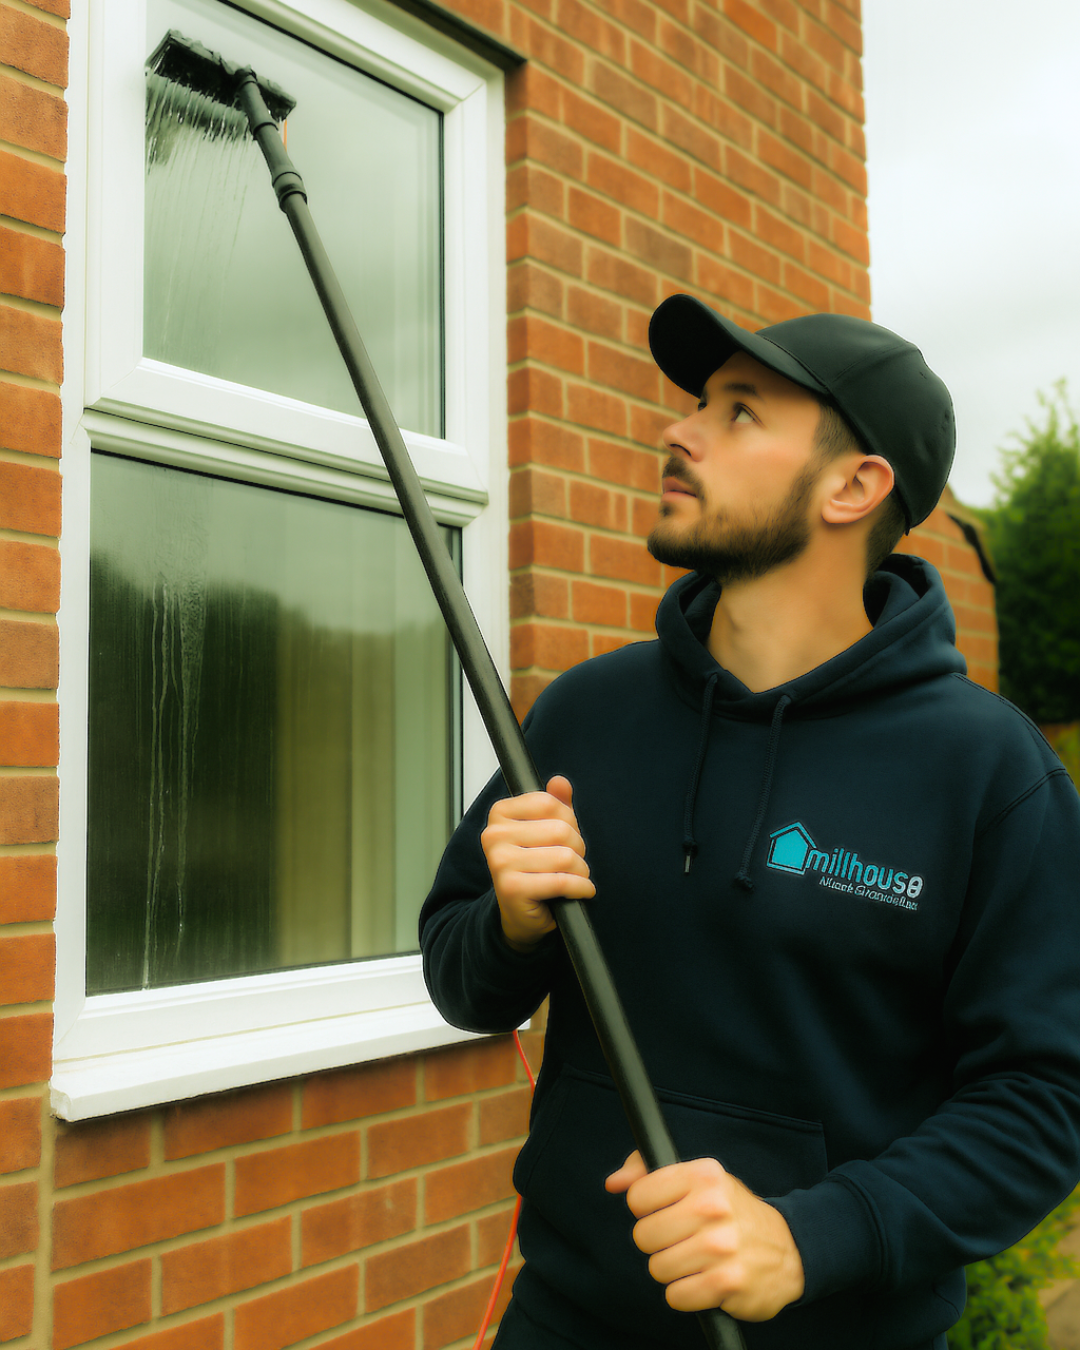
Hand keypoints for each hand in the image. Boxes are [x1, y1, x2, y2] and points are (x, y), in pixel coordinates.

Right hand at [481, 775, 594, 951]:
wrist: (520, 914)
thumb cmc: (535, 869)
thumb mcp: (546, 831)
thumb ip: (555, 804)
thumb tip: (560, 782)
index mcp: (500, 814)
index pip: (549, 802)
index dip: (569, 820)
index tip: (565, 836)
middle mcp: (494, 835)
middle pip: (560, 829)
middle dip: (577, 848)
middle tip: (571, 862)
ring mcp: (500, 862)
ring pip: (565, 856)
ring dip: (581, 871)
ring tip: (574, 877)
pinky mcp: (512, 888)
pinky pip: (562, 881)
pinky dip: (581, 888)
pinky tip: (581, 891)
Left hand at [605, 1151, 804, 1321]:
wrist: (788, 1250)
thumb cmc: (731, 1212)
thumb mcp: (698, 1180)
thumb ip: (648, 1172)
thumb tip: (613, 1183)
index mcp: (704, 1174)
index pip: (639, 1196)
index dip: (646, 1209)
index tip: (665, 1212)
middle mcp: (713, 1206)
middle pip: (643, 1236)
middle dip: (657, 1243)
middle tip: (682, 1240)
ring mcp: (721, 1245)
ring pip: (657, 1268)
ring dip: (672, 1271)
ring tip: (695, 1260)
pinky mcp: (727, 1282)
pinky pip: (676, 1296)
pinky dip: (685, 1294)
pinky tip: (705, 1280)